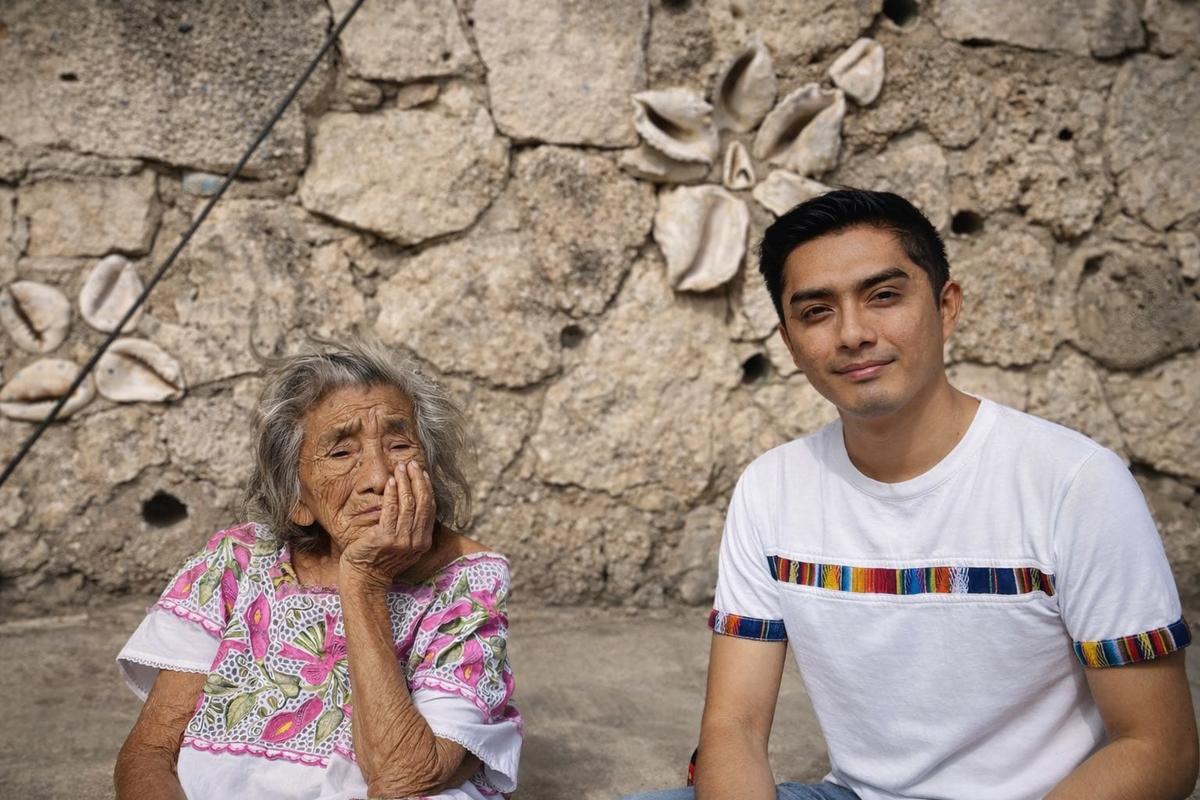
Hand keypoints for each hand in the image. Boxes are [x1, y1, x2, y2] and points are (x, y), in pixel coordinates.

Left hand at [340, 460, 435, 590]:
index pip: (430, 508)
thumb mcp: (403, 545)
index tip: (421, 472)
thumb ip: (411, 528)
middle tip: (411, 464)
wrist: (364, 578)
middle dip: (417, 480)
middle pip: (422, 503)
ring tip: (400, 468)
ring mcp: (401, 541)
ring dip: (405, 482)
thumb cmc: (380, 559)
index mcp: (423, 542)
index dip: (427, 488)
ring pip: (408, 504)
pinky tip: (391, 482)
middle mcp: (416, 542)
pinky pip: (391, 510)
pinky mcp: (385, 539)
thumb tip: (414, 501)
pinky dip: (392, 494)